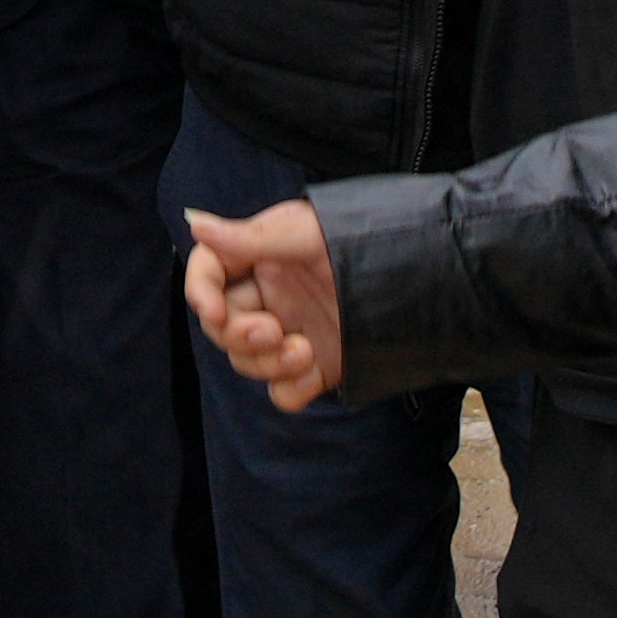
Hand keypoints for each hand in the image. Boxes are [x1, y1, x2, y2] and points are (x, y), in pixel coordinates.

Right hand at [177, 197, 343, 408]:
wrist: (421, 275)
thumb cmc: (360, 239)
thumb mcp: (303, 232)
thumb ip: (247, 237)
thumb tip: (195, 225)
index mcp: (260, 260)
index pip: (210, 275)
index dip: (201, 293)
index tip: (212, 310)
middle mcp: (271, 298)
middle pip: (224, 328)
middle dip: (240, 335)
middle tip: (272, 331)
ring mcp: (292, 334)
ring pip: (249, 363)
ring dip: (267, 363)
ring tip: (304, 351)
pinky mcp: (316, 367)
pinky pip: (284, 392)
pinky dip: (290, 389)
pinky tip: (311, 371)